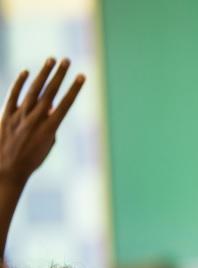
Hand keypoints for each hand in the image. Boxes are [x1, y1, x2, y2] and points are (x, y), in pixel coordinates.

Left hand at [0, 58, 84, 184]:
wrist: (6, 170)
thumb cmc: (30, 160)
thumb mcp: (46, 145)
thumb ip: (50, 125)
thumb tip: (50, 107)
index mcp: (49, 128)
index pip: (65, 103)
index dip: (74, 89)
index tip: (82, 76)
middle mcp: (35, 119)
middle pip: (50, 92)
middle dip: (60, 75)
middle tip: (67, 60)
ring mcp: (20, 116)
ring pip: (33, 90)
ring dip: (43, 73)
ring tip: (51, 60)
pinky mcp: (6, 115)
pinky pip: (13, 95)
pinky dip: (20, 83)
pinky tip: (27, 72)